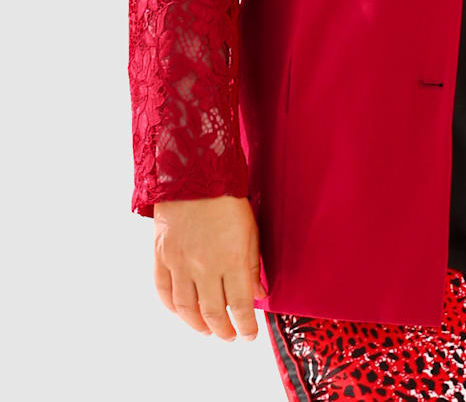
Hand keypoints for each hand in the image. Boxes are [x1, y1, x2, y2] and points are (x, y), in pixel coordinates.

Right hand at [151, 195, 265, 339]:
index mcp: (232, 260)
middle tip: (230, 337)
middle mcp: (204, 267)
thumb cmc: (229, 200)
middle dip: (224, 330)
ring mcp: (180, 263)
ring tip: (208, 331)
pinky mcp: (162, 256)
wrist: (194, 174)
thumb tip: (258, 294)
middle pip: (213, 313)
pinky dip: (173, 308)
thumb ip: (252, 265)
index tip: (249, 335)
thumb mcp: (251, 230)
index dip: (245, 326)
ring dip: (198, 325)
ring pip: (187, 309)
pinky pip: (164, 291)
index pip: (239, 307)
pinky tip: (183, 313)